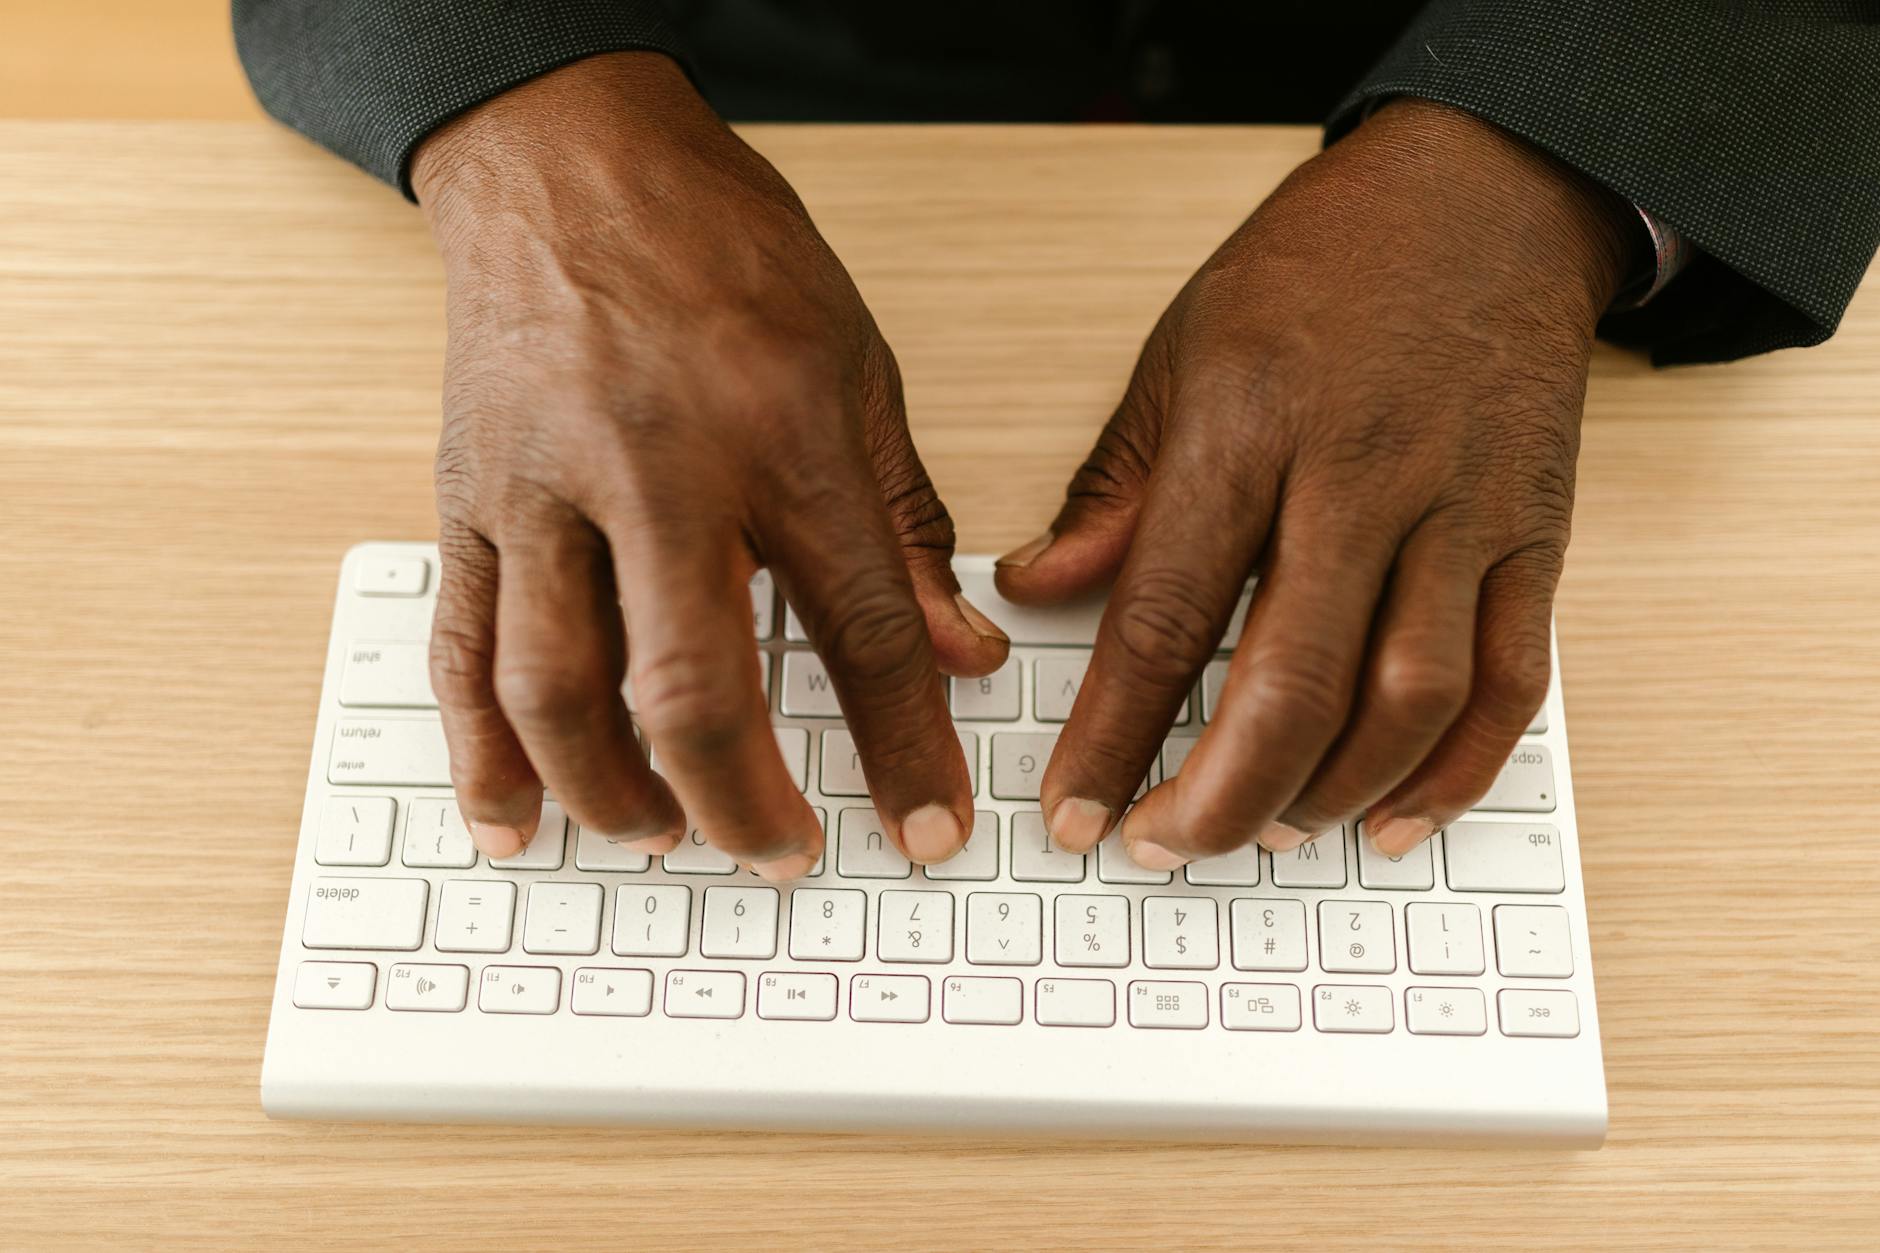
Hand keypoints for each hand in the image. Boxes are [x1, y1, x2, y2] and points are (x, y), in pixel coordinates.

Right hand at [413, 54, 1006, 877]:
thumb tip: (957, 651)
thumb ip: (905, 521)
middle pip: (695, 687)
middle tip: (784, 856)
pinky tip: (512, 820)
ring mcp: (544, 490)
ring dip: (615, 794)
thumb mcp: (857, 366)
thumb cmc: (721, 250)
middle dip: (745, 803)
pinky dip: (482, 752)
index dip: (904, 746)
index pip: (860, 628)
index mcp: (779, 435)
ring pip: (560, 689)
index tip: (930, 827)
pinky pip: (461, 650)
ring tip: (664, 838)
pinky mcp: (468, 501)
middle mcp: (657, 470)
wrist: (567, 159)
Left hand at [996, 99, 1636, 866]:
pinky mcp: (1534, 537)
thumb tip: (1035, 589)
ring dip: (1332, 793)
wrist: (1486, 195)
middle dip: (1218, 796)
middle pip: (1292, 681)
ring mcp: (1462, 511)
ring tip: (1266, 832)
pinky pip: (1510, 682)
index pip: (1167, 613)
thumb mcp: (1183, 352)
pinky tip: (1397, 816)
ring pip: (1408, 698)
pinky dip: (1457, 770)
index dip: (1114, 732)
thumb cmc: (1322, 269)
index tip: (1072, 808)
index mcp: (1249, 428)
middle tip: (1161, 848)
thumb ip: (1115, 489)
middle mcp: (1361, 477)